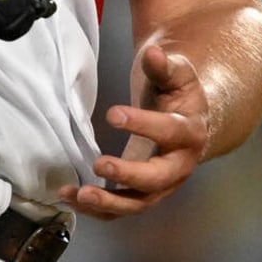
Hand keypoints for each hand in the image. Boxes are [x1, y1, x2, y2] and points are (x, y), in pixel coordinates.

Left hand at [57, 44, 208, 219]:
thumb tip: (153, 52)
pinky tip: (70, 197)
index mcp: (190, 132)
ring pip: (138, 203)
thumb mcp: (176, 75)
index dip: (143, 124)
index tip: (113, 114)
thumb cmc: (178, 96)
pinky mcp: (144, 195)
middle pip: (157, 179)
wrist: (191, 124)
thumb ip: (163, 65)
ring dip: (108, 202)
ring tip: (79, 194)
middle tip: (99, 163)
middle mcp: (180, 166)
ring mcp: (162, 186)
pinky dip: (96, 209)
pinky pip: (121, 209)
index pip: (169, 131)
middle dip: (128, 174)